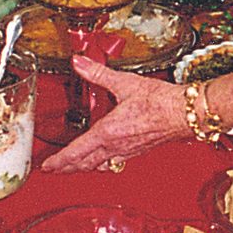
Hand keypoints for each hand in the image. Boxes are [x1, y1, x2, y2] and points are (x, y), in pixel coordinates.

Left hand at [41, 56, 188, 172]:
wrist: (184, 113)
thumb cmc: (160, 101)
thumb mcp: (125, 82)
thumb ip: (98, 73)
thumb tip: (79, 63)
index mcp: (108, 131)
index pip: (76, 152)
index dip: (59, 161)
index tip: (47, 166)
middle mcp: (115, 146)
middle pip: (84, 164)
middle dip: (66, 168)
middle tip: (54, 170)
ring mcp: (127, 151)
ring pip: (98, 166)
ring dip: (82, 168)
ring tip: (73, 168)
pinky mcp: (137, 151)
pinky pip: (113, 163)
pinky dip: (101, 164)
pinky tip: (104, 161)